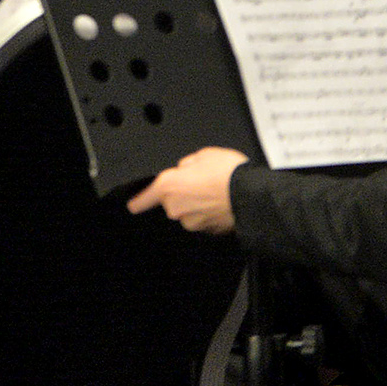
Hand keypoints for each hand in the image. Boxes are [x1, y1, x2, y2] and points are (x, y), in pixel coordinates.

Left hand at [124, 147, 247, 233]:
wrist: (253, 195)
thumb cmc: (228, 172)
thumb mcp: (203, 155)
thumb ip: (187, 164)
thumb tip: (186, 170)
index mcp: (169, 186)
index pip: (146, 198)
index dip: (139, 201)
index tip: (133, 205)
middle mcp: (176, 207)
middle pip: (172, 202)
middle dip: (183, 194)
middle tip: (202, 183)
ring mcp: (192, 221)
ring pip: (189, 212)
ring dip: (197, 204)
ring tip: (216, 192)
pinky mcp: (208, 230)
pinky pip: (203, 220)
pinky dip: (209, 213)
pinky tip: (222, 202)